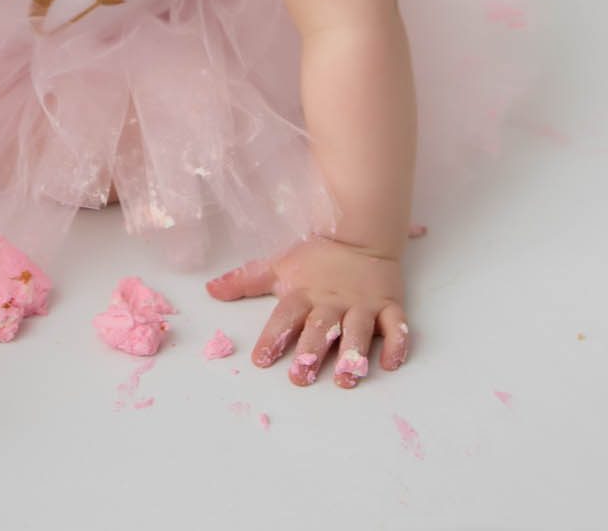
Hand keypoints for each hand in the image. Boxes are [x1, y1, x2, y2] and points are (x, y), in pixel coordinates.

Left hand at [206, 235, 408, 387]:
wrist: (360, 232)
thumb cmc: (317, 257)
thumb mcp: (278, 265)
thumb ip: (245, 281)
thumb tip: (210, 290)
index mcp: (303, 294)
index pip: (285, 318)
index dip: (273, 338)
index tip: (262, 359)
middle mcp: (332, 302)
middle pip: (321, 328)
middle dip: (311, 352)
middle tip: (302, 376)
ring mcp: (362, 304)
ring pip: (359, 330)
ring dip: (354, 353)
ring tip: (349, 376)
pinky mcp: (389, 305)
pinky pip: (396, 326)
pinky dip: (396, 344)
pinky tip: (391, 363)